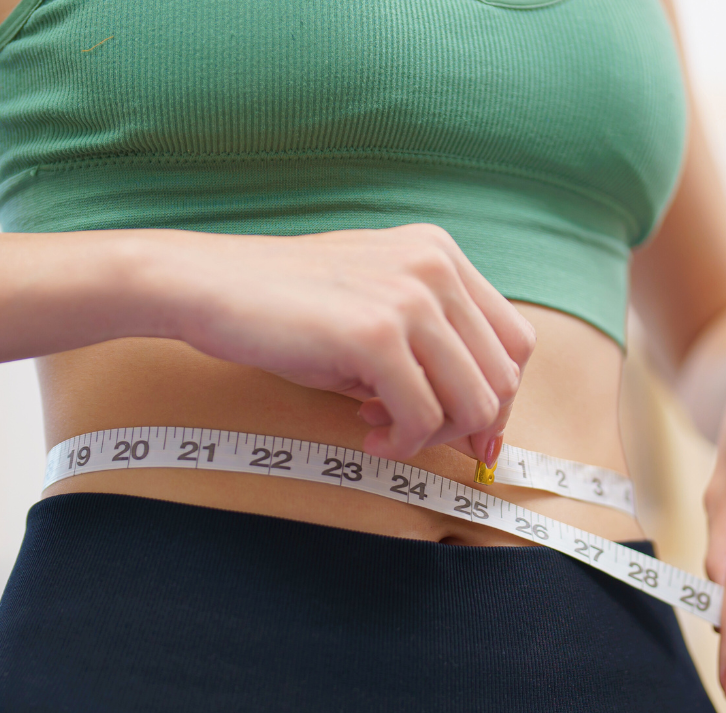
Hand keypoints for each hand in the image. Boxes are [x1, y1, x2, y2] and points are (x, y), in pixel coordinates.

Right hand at [158, 224, 535, 463]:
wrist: (210, 287)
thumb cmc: (289, 309)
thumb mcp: (375, 315)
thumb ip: (433, 355)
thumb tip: (484, 432)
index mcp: (442, 255)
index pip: (515, 342)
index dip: (501, 399)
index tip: (470, 435)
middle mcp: (437, 268)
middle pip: (503, 379)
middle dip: (466, 426)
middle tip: (412, 434)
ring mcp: (410, 298)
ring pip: (475, 404)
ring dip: (433, 437)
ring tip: (383, 431)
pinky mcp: (376, 335)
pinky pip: (423, 418)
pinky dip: (401, 444)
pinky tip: (367, 435)